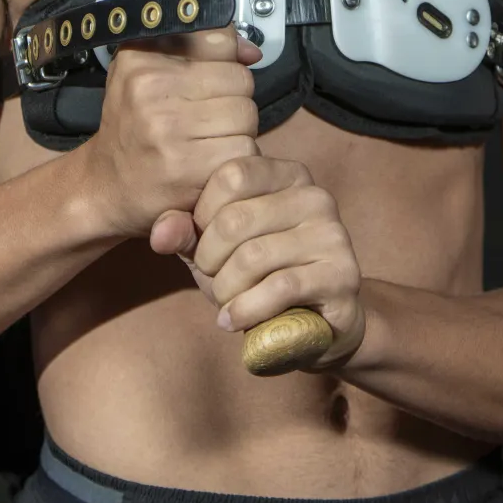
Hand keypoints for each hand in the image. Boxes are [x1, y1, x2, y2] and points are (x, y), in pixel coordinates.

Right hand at [84, 26, 261, 240]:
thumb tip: (251, 52)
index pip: (220, 41)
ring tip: (211, 139)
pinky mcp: (186, 168)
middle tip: (211, 117)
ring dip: (239, 131)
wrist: (106, 184)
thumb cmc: (134, 123)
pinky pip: (242, 151)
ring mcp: (168, 129)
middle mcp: (152, 89)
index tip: (212, 78)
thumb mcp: (148, 70)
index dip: (226, 62)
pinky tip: (213, 161)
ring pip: (246, 116)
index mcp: (143, 58)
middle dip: (235, 99)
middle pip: (240, 81)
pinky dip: (236, 158)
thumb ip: (201, 48)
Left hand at [181, 156, 365, 367]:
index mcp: (286, 174)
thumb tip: (160, 232)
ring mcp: (333, 234)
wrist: (315, 327)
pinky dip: (246, 310)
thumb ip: (187, 233)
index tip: (202, 243)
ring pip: (254, 257)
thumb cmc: (257, 279)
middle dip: (209, 260)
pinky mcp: (342, 275)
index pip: (229, 175)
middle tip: (210, 280)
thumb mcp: (213, 250)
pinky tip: (233, 321)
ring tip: (224, 303)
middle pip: (236, 219)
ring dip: (225, 290)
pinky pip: (280, 288)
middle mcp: (315, 196)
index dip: (202, 215)